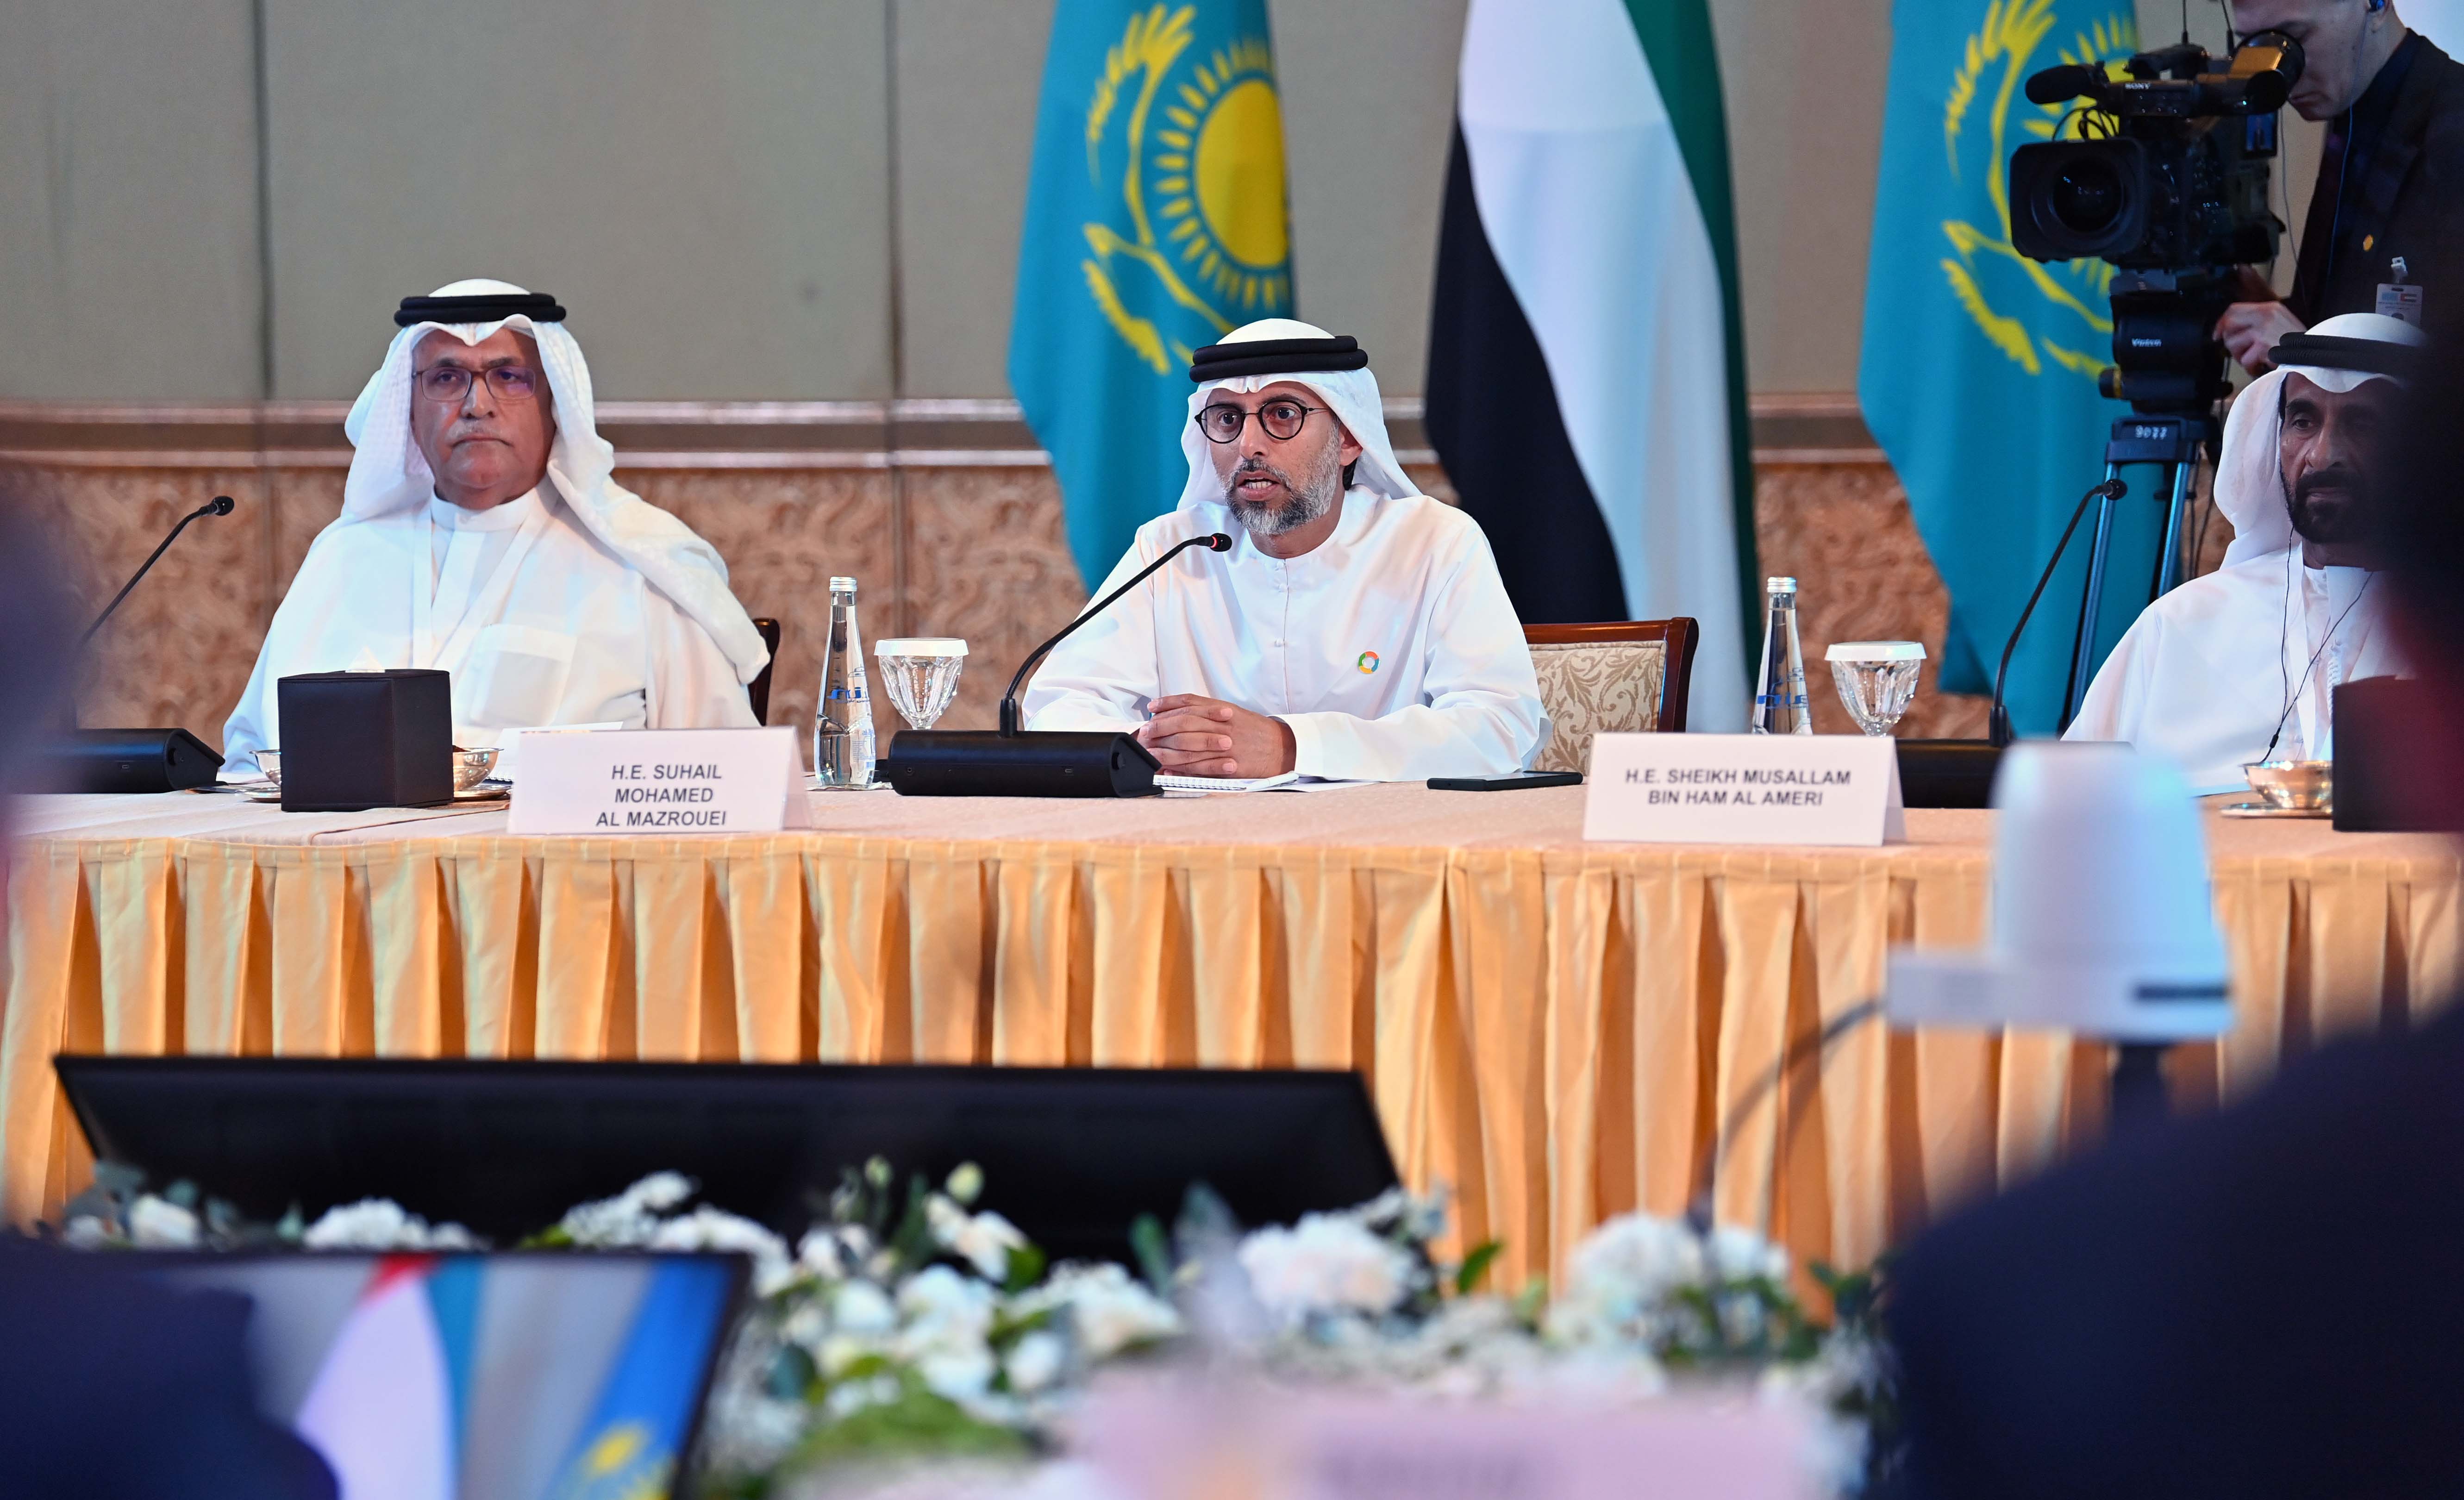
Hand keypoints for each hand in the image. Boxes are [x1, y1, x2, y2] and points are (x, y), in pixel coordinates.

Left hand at [1136, 694, 1295, 777]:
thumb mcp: (1233, 713)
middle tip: (1145, 732)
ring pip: (1188, 746)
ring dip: (1165, 750)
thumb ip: (1207, 711)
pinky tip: (1169, 770)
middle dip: (1160, 728)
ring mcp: (1226, 745)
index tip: (1151, 708)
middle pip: (1184, 723)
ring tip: (1150, 753)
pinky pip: (1201, 767)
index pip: (1189, 703)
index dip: (1167, 705)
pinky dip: (1182, 769)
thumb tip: (1180, 712)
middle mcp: (1222, 724)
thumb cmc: (1255, 731)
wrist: (1282, 747)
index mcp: (1222, 710)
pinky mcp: (1229, 764)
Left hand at [2216, 300, 2304, 374]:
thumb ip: (2257, 322)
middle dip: (2230, 341)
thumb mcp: (2279, 322)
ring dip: (2241, 355)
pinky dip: (2251, 367)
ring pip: (2233, 344)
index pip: (2234, 309)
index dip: (2222, 322)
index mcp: (2269, 308)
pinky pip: (2245, 360)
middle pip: (2229, 325)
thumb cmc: (2296, 343)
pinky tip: (2262, 365)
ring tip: (2257, 357)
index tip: (2217, 333)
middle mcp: (2265, 316)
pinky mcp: (2264, 347)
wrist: (2315, 354)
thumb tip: (2230, 328)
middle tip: (2240, 350)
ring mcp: (2264, 331)